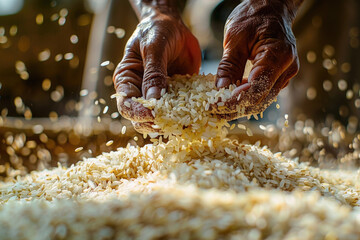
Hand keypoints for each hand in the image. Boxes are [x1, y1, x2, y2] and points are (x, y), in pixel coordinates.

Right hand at [113, 5, 200, 132]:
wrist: (174, 24)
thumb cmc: (157, 30)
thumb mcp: (154, 47)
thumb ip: (153, 72)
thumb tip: (153, 100)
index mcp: (127, 80)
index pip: (126, 105)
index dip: (138, 113)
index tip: (154, 114)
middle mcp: (139, 92)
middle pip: (140, 119)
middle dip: (155, 123)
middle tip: (172, 121)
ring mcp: (158, 96)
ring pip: (160, 120)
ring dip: (171, 124)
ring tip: (186, 122)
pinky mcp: (175, 97)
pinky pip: (179, 112)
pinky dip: (187, 116)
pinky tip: (197, 116)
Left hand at [214, 0, 299, 119]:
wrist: (271, 8)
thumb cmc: (254, 16)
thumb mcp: (235, 37)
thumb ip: (229, 65)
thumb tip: (220, 90)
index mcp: (278, 56)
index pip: (256, 87)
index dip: (235, 100)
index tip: (215, 106)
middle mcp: (286, 69)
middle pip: (260, 99)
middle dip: (235, 108)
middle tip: (212, 112)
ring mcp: (284, 75)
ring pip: (261, 100)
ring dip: (239, 107)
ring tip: (217, 110)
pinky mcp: (278, 77)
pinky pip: (262, 94)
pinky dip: (245, 99)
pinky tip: (229, 101)